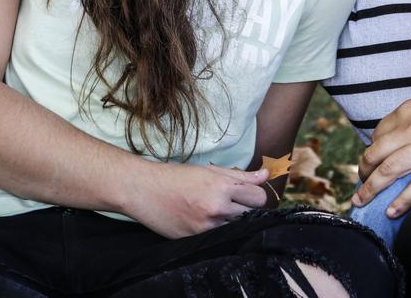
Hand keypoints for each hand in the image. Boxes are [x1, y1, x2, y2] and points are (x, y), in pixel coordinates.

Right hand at [120, 161, 270, 238]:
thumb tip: (266, 175)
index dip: (257, 196)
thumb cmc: (176, 176)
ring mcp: (206, 226)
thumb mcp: (209, 171)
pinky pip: (217, 237)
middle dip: (246, 209)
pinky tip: (204, 220)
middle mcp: (217, 208)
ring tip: (215, 210)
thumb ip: (240, 175)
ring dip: (231, 221)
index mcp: (222, 187)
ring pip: (235, 228)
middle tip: (233, 203)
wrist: (144, 190)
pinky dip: (215, 230)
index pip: (259, 198)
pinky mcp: (194, 239)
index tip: (249, 195)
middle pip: (250, 215)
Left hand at [353, 79, 410, 219]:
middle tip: (359, 184)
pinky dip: (402, 201)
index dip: (371, 151)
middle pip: (376, 154)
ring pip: (389, 171)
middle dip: (363, 172)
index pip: (378, 135)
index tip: (370, 162)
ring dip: (370, 189)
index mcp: (407, 112)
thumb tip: (398, 131)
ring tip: (360, 201)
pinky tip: (391, 211)